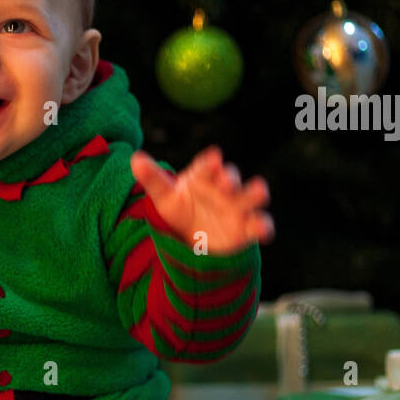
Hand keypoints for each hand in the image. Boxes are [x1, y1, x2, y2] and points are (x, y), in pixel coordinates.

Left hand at [129, 145, 273, 253]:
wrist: (193, 240)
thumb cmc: (180, 210)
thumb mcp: (164, 198)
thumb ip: (153, 179)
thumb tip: (135, 158)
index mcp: (204, 177)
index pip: (208, 166)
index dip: (211, 163)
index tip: (213, 159)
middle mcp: (224, 188)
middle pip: (232, 177)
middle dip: (230, 178)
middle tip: (224, 183)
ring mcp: (238, 207)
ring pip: (253, 196)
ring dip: (256, 193)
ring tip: (257, 192)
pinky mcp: (247, 228)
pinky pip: (260, 224)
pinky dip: (264, 226)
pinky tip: (262, 230)